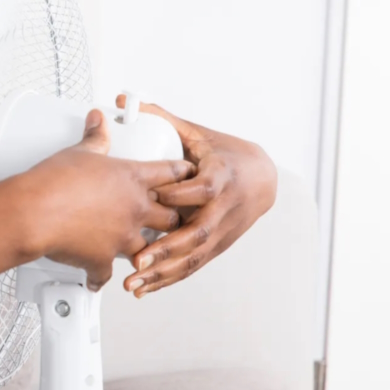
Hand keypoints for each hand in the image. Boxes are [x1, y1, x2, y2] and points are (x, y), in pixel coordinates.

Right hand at [20, 108, 194, 290]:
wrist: (34, 212)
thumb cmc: (54, 182)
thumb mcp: (78, 152)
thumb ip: (94, 138)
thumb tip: (97, 121)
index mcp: (132, 179)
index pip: (171, 173)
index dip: (183, 172)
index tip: (188, 174)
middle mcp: (134, 209)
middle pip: (170, 215)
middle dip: (172, 216)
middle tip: (168, 214)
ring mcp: (122, 237)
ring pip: (148, 247)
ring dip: (145, 248)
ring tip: (140, 248)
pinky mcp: (102, 260)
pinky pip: (106, 274)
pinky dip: (99, 276)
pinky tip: (95, 277)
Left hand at [118, 95, 277, 297]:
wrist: (263, 178)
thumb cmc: (226, 155)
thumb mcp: (199, 135)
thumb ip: (163, 121)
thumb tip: (126, 101)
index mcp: (222, 177)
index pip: (202, 189)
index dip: (178, 195)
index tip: (152, 198)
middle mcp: (225, 209)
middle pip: (197, 232)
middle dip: (165, 248)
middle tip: (136, 259)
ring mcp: (223, 232)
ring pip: (194, 256)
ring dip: (164, 272)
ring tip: (135, 283)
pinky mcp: (218, 246)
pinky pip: (193, 265)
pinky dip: (170, 278)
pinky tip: (147, 288)